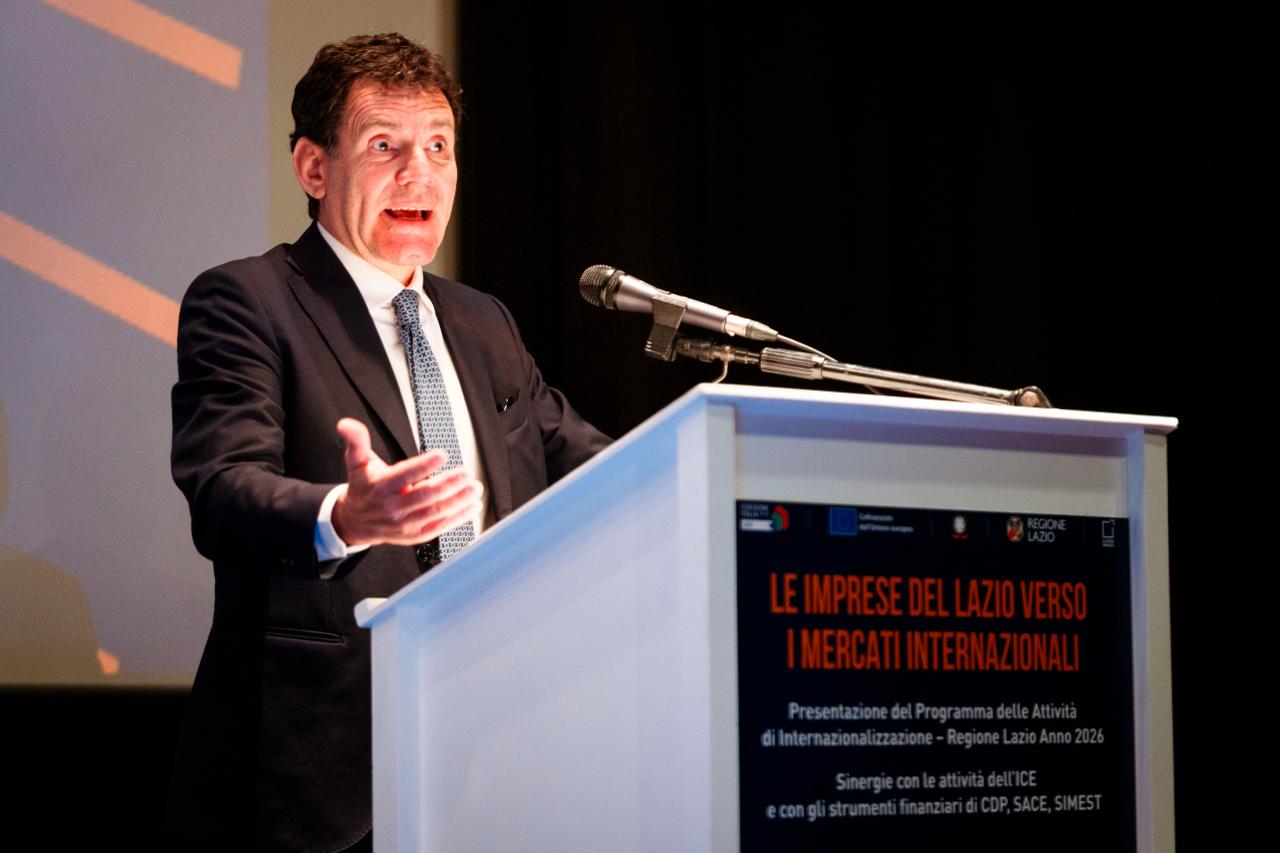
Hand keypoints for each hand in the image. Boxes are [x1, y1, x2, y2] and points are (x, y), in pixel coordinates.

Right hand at [330, 418, 482, 547]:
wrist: (355, 522)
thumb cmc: (363, 488)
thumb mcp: (357, 463)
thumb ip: (356, 441)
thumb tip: (346, 424)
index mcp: (381, 486)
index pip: (405, 475)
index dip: (424, 465)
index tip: (442, 455)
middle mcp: (393, 507)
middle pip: (424, 496)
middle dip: (449, 485)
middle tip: (466, 474)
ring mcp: (405, 524)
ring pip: (435, 512)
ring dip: (458, 501)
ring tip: (475, 488)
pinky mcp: (414, 535)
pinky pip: (439, 527)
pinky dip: (458, 518)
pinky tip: (472, 506)